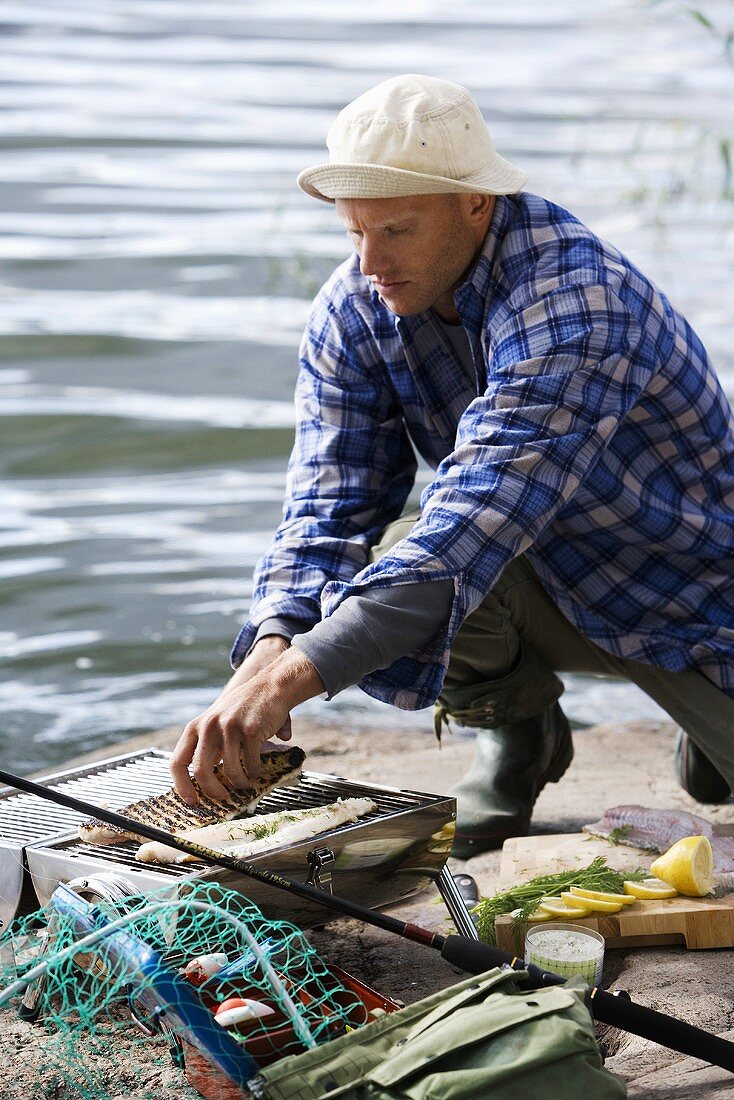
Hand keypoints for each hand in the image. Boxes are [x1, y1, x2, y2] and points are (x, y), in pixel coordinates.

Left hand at [170, 645, 323, 804]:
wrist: (271, 686)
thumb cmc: (244, 708)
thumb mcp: (217, 721)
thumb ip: (208, 745)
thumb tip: (205, 782)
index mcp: (196, 726)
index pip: (178, 761)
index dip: (182, 786)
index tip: (191, 801)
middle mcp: (209, 726)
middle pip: (201, 771)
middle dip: (213, 791)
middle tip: (223, 798)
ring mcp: (229, 727)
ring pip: (230, 771)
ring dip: (239, 783)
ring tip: (245, 783)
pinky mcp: (250, 731)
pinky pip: (250, 763)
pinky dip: (254, 772)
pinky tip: (257, 770)